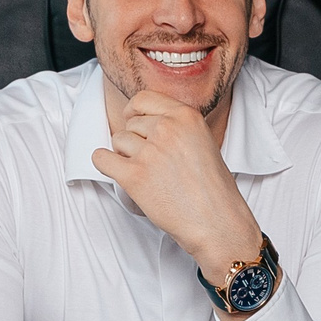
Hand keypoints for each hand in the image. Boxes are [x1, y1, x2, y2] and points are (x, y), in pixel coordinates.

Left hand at [90, 89, 263, 296]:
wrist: (217, 222)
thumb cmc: (214, 190)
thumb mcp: (203, 142)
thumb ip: (177, 128)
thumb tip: (147, 124)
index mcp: (186, 116)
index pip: (144, 99)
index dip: (135, 112)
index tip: (133, 121)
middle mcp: (167, 129)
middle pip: (131, 124)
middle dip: (135, 141)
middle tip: (152, 162)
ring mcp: (149, 152)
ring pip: (117, 141)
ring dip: (124, 155)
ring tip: (146, 173)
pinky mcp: (134, 176)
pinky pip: (102, 159)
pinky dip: (106, 165)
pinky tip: (119, 173)